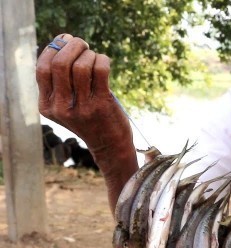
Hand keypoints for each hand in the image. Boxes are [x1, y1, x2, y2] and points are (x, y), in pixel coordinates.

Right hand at [36, 34, 132, 155]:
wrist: (110, 145)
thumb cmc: (89, 118)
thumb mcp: (66, 104)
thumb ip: (60, 80)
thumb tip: (63, 41)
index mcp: (47, 106)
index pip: (42, 69)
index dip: (53, 49)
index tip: (64, 41)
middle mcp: (61, 108)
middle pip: (60, 64)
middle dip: (72, 46)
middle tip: (82, 43)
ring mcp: (82, 108)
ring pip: (81, 66)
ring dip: (89, 54)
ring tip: (94, 56)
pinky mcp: (102, 105)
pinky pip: (100, 71)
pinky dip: (102, 60)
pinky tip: (104, 61)